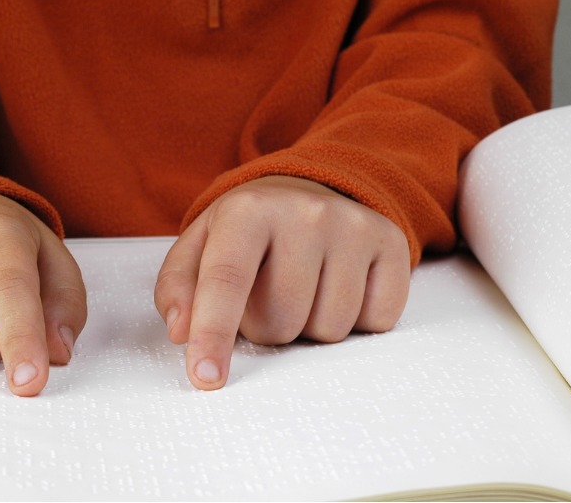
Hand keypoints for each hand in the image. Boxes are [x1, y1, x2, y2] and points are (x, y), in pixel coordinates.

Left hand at [155, 176, 409, 389]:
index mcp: (248, 210)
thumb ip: (179, 288)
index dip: (214, 333)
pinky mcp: (392, 243)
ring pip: (330, 329)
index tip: (206, 377)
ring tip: (302, 289)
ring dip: (310, 327)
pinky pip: (375, 321)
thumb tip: (183, 331)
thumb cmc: (247, 233)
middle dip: (267, 327)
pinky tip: (337, 287)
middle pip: (281, 321)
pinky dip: (355, 320)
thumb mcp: (200, 247)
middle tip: (267, 294)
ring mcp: (354, 226)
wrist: (310, 192)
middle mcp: (305, 212)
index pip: (227, 280)